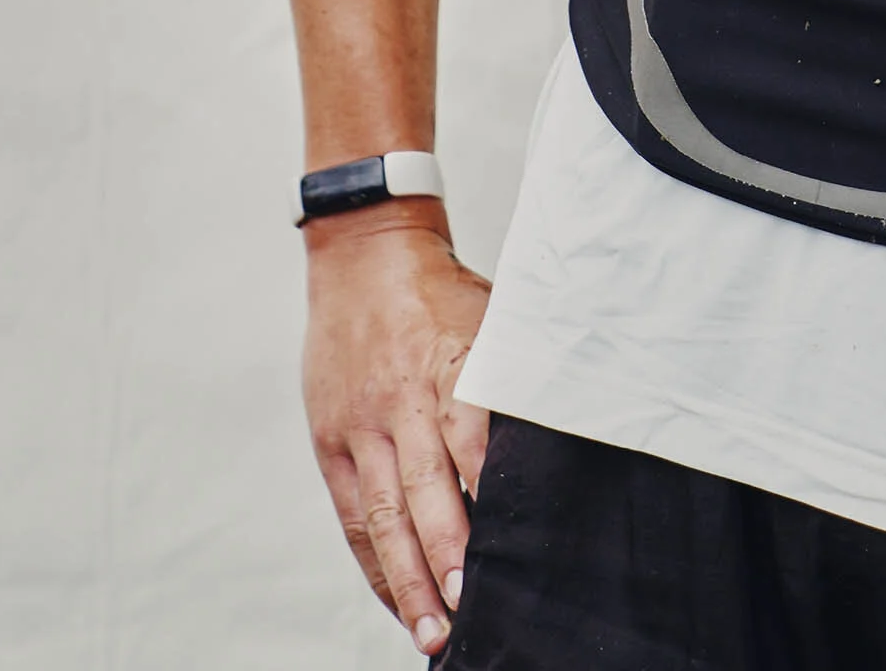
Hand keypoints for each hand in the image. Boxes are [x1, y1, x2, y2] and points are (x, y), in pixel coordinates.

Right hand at [302, 204, 492, 654]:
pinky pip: (352, 514)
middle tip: (468, 607)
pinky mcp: (330, 440)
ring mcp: (360, 424)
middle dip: (446, 555)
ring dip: (408, 578)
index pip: (469, 436)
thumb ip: (511, 378)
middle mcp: (400, 400)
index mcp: (448, 363)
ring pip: (382, 515)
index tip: (510, 541)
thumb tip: (555, 440)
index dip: (486, 492)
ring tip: (432, 631)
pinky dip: (375, 563)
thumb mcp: (491, 317)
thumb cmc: (439, 292)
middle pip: (422, 489)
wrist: (362, 254)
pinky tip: (397, 599)